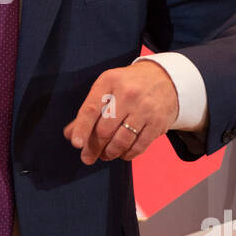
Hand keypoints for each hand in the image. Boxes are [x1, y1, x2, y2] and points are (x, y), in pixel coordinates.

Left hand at [62, 60, 179, 163]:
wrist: (166, 78)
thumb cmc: (128, 85)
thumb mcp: (107, 87)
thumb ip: (89, 109)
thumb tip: (70, 134)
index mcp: (110, 82)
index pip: (91, 109)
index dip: (82, 128)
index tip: (76, 144)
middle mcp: (128, 94)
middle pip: (105, 129)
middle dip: (94, 147)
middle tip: (87, 157)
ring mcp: (145, 108)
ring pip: (122, 140)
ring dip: (110, 153)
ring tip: (105, 155)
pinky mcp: (158, 122)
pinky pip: (139, 146)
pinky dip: (128, 154)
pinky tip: (122, 154)